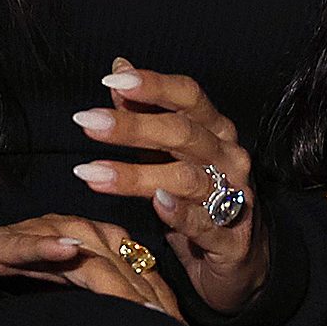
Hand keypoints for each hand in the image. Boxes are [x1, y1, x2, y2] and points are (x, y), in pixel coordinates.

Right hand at [0, 212, 184, 320]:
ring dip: (112, 279)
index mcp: (103, 241)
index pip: (140, 271)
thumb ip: (113, 302)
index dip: (162, 300)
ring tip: (138, 305)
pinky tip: (67, 250)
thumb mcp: (80, 291)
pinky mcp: (7, 241)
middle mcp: (80, 232)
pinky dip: (49, 245)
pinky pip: (31, 243)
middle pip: (120, 266)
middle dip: (146, 298)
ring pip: (84, 256)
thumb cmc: (35, 273)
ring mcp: (46, 233)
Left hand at [70, 56, 269, 315]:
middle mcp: (229, 157)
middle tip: (87, 122)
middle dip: (132, 126)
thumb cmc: (198, 197)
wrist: (239, 258)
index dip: (153, 85)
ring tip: (90, 174)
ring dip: (135, 175)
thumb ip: (145, 111)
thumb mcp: (169, 152)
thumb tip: (119, 67)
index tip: (113, 80)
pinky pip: (204, 222)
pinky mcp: (232, 239)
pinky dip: (179, 213)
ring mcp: (236, 197)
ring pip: (186, 178)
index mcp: (216, 130)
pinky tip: (154, 204)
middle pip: (183, 133)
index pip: (189, 96)